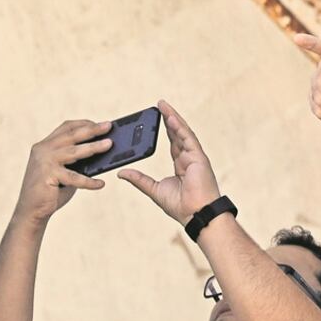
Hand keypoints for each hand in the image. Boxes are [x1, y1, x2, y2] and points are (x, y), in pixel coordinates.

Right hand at [13, 119, 113, 225]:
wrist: (32, 210)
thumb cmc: (53, 189)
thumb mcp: (65, 170)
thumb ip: (77, 161)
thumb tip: (102, 152)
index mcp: (45, 145)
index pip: (66, 128)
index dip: (84, 123)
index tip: (101, 123)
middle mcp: (43, 150)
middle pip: (71, 135)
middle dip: (91, 130)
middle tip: (108, 126)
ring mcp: (44, 162)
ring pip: (73, 152)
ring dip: (93, 147)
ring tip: (109, 145)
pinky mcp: (47, 176)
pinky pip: (74, 178)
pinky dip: (89, 181)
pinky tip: (101, 184)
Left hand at [118, 100, 220, 224]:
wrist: (196, 215)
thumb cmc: (181, 207)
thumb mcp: (154, 190)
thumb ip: (139, 179)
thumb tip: (121, 173)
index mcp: (181, 166)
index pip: (173, 143)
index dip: (166, 130)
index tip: (157, 118)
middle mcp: (189, 159)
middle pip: (178, 134)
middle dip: (169, 119)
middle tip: (159, 105)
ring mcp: (195, 157)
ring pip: (183, 133)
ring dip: (173, 118)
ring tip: (163, 105)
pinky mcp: (199, 158)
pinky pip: (188, 139)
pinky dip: (180, 127)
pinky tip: (171, 118)